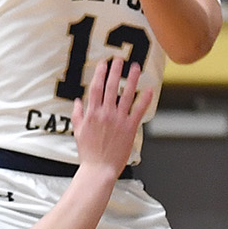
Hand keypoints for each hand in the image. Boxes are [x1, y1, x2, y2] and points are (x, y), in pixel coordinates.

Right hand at [70, 58, 148, 172]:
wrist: (99, 169)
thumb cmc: (89, 153)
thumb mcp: (78, 132)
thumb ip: (78, 115)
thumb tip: (78, 102)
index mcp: (92, 113)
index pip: (96, 88)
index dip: (100, 74)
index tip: (103, 64)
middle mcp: (106, 114)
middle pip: (111, 87)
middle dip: (115, 71)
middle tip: (119, 59)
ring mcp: (118, 120)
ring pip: (126, 95)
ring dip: (131, 79)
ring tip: (135, 67)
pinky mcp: (129, 128)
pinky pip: (139, 111)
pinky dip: (145, 100)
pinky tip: (150, 89)